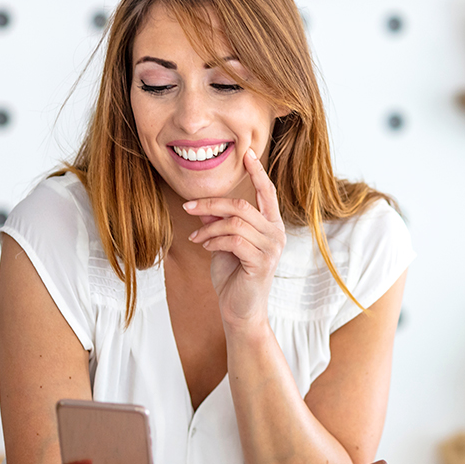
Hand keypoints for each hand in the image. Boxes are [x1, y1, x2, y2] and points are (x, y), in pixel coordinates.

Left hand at [184, 147, 284, 333]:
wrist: (240, 311)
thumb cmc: (233, 276)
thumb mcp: (224, 242)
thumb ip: (220, 221)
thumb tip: (203, 202)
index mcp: (271, 225)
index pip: (267, 192)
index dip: (258, 172)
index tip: (248, 153)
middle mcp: (276, 233)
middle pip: (242, 205)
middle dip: (211, 203)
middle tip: (188, 206)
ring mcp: (272, 248)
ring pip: (236, 222)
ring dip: (209, 226)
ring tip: (195, 236)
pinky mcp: (262, 263)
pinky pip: (234, 240)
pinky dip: (214, 239)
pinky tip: (204, 245)